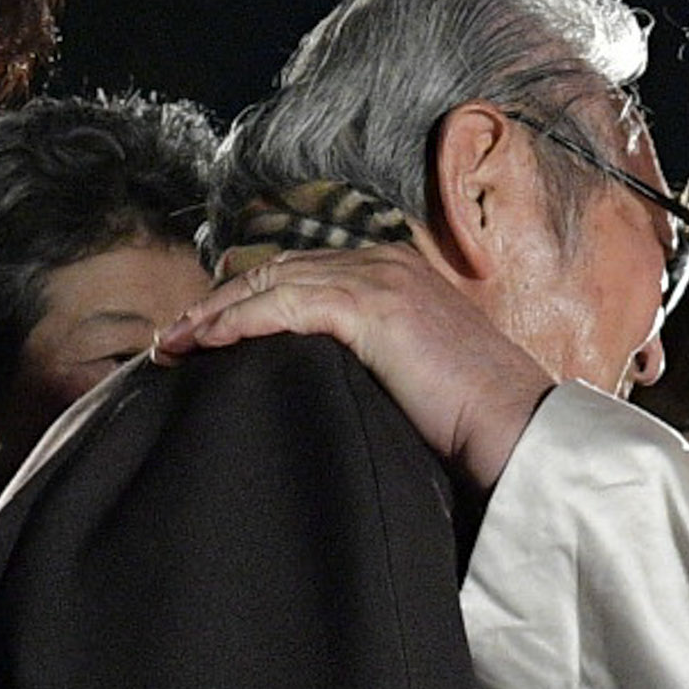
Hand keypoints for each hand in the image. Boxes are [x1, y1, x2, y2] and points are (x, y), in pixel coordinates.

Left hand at [158, 246, 554, 490]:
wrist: (514, 427)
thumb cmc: (472, 418)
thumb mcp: (412, 373)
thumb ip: (369, 358)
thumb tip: (316, 381)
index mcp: (393, 272)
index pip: (299, 272)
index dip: (245, 299)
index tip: (205, 333)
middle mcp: (382, 262)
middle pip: (275, 269)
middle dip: (218, 302)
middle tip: (174, 340)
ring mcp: (378, 279)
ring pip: (271, 282)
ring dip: (215, 313)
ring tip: (175, 345)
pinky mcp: (372, 308)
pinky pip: (285, 304)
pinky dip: (240, 322)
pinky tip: (207, 343)